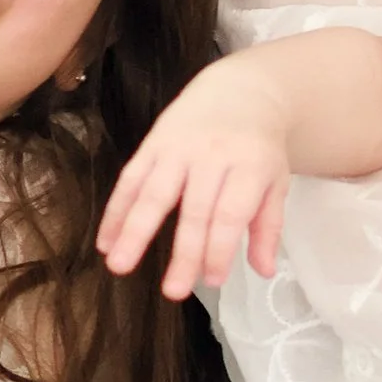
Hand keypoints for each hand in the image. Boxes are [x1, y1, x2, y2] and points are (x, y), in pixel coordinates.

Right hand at [100, 59, 291, 298]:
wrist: (241, 90)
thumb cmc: (258, 146)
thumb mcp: (275, 181)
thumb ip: (268, 227)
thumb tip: (262, 270)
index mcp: (249, 166)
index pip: (230, 214)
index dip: (219, 249)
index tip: (211, 280)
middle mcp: (213, 156)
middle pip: (194, 210)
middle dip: (183, 252)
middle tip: (172, 291)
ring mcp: (179, 147)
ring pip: (154, 193)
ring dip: (134, 231)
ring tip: (118, 265)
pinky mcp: (153, 142)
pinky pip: (131, 179)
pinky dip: (116, 210)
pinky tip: (106, 240)